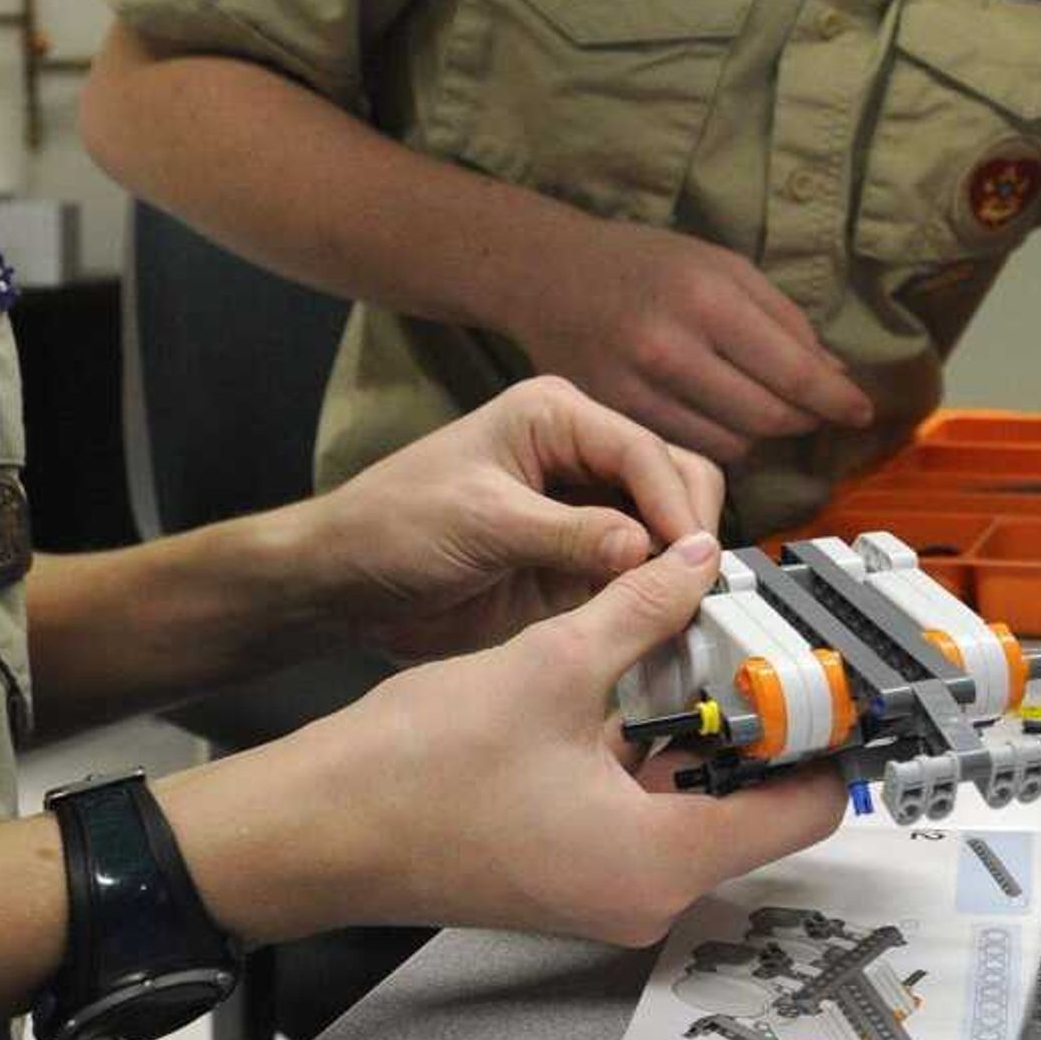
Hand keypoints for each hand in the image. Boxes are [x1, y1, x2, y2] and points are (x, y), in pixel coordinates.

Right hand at [170, 535, 846, 946]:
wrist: (313, 830)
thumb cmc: (417, 769)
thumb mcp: (548, 665)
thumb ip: (640, 611)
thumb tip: (699, 562)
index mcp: (661, 860)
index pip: (806, 808)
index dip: (830, 733)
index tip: (835, 668)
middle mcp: (647, 893)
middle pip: (756, 804)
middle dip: (765, 716)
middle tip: (772, 632)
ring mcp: (606, 887)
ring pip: (697, 801)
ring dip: (706, 726)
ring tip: (711, 637)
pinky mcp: (570, 870)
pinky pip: (646, 809)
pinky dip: (655, 749)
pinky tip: (640, 676)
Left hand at [292, 374, 726, 659]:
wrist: (344, 583)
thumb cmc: (392, 527)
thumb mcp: (482, 522)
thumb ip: (570, 534)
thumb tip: (653, 548)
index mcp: (555, 416)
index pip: (642, 451)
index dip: (676, 504)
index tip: (696, 559)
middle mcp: (579, 454)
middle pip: (672, 478)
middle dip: (688, 529)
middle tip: (693, 587)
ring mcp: (583, 509)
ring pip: (666, 526)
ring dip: (678, 564)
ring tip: (681, 609)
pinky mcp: (579, 560)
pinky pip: (638, 573)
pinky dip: (655, 595)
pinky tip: (660, 623)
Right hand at [502, 215, 872, 461]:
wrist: (548, 274)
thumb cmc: (645, 263)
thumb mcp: (721, 265)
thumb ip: (782, 318)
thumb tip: (835, 374)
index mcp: (706, 298)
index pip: (794, 371)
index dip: (837, 399)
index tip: (862, 412)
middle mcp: (671, 348)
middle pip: (768, 416)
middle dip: (805, 418)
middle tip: (816, 410)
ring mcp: (638, 389)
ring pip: (733, 443)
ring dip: (762, 434)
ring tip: (764, 410)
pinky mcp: (615, 417)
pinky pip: (691, 449)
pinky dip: (719, 442)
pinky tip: (722, 419)